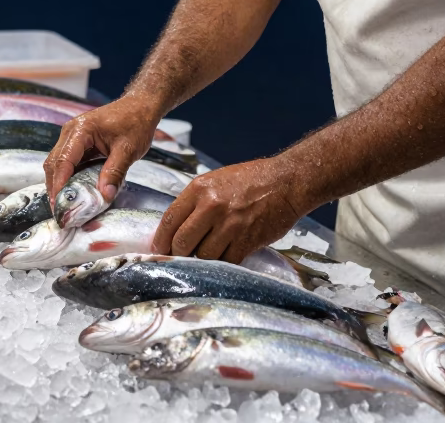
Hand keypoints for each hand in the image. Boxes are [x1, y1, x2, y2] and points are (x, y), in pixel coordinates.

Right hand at [44, 94, 163, 204]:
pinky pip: (67, 162)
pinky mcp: (77, 142)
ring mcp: (72, 136)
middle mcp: (71, 131)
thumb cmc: (136, 123)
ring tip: (65, 205)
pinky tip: (73, 191)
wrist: (140, 106)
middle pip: (54, 163)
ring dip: (59, 183)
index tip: (59, 205)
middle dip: (55, 187)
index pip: (63, 161)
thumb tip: (104, 195)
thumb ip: (115, 172)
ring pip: (57, 163)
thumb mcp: (128, 149)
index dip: (59, 184)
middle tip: (60, 211)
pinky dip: (68, 177)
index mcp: (81, 130)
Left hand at [151, 156, 312, 264]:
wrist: (286, 182)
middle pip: (182, 243)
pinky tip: (225, 255)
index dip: (160, 240)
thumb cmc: (250, 181)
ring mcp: (230, 225)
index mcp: (200, 189)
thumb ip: (194, 203)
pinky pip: (226, 262)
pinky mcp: (246, 241)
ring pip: (203, 256)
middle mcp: (212, 206)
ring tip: (207, 253)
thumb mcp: (215, 181)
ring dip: (202, 260)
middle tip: (181, 257)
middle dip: (178, 254)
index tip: (158, 250)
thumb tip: (173, 230)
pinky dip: (223, 263)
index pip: (169, 221)